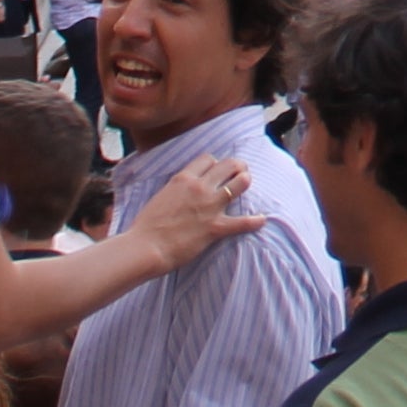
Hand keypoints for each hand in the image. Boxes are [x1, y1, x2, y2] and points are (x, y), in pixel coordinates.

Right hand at [129, 153, 269, 270]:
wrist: (144, 247)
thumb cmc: (146, 226)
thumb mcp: (159, 197)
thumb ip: (175, 190)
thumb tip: (180, 192)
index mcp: (183, 178)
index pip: (208, 159)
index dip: (215, 164)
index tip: (216, 170)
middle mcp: (199, 187)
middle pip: (228, 165)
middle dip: (237, 166)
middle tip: (241, 171)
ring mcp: (209, 206)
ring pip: (240, 183)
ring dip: (245, 182)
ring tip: (247, 184)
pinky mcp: (215, 227)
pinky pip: (242, 222)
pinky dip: (254, 221)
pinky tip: (261, 220)